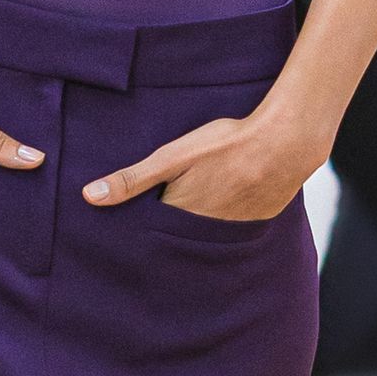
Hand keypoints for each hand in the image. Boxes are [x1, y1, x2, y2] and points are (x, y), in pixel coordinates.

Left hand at [81, 106, 320, 222]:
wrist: (286, 142)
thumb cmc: (227, 143)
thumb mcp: (173, 156)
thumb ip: (132, 179)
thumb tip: (90, 197)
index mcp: (180, 217)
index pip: (151, 229)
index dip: (143, 218)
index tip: (136, 212)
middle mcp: (205, 233)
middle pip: (178, 232)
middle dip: (170, 223)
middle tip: (174, 200)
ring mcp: (234, 231)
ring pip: (206, 230)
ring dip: (200, 220)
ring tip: (203, 196)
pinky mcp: (256, 224)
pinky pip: (233, 227)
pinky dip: (227, 216)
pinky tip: (229, 196)